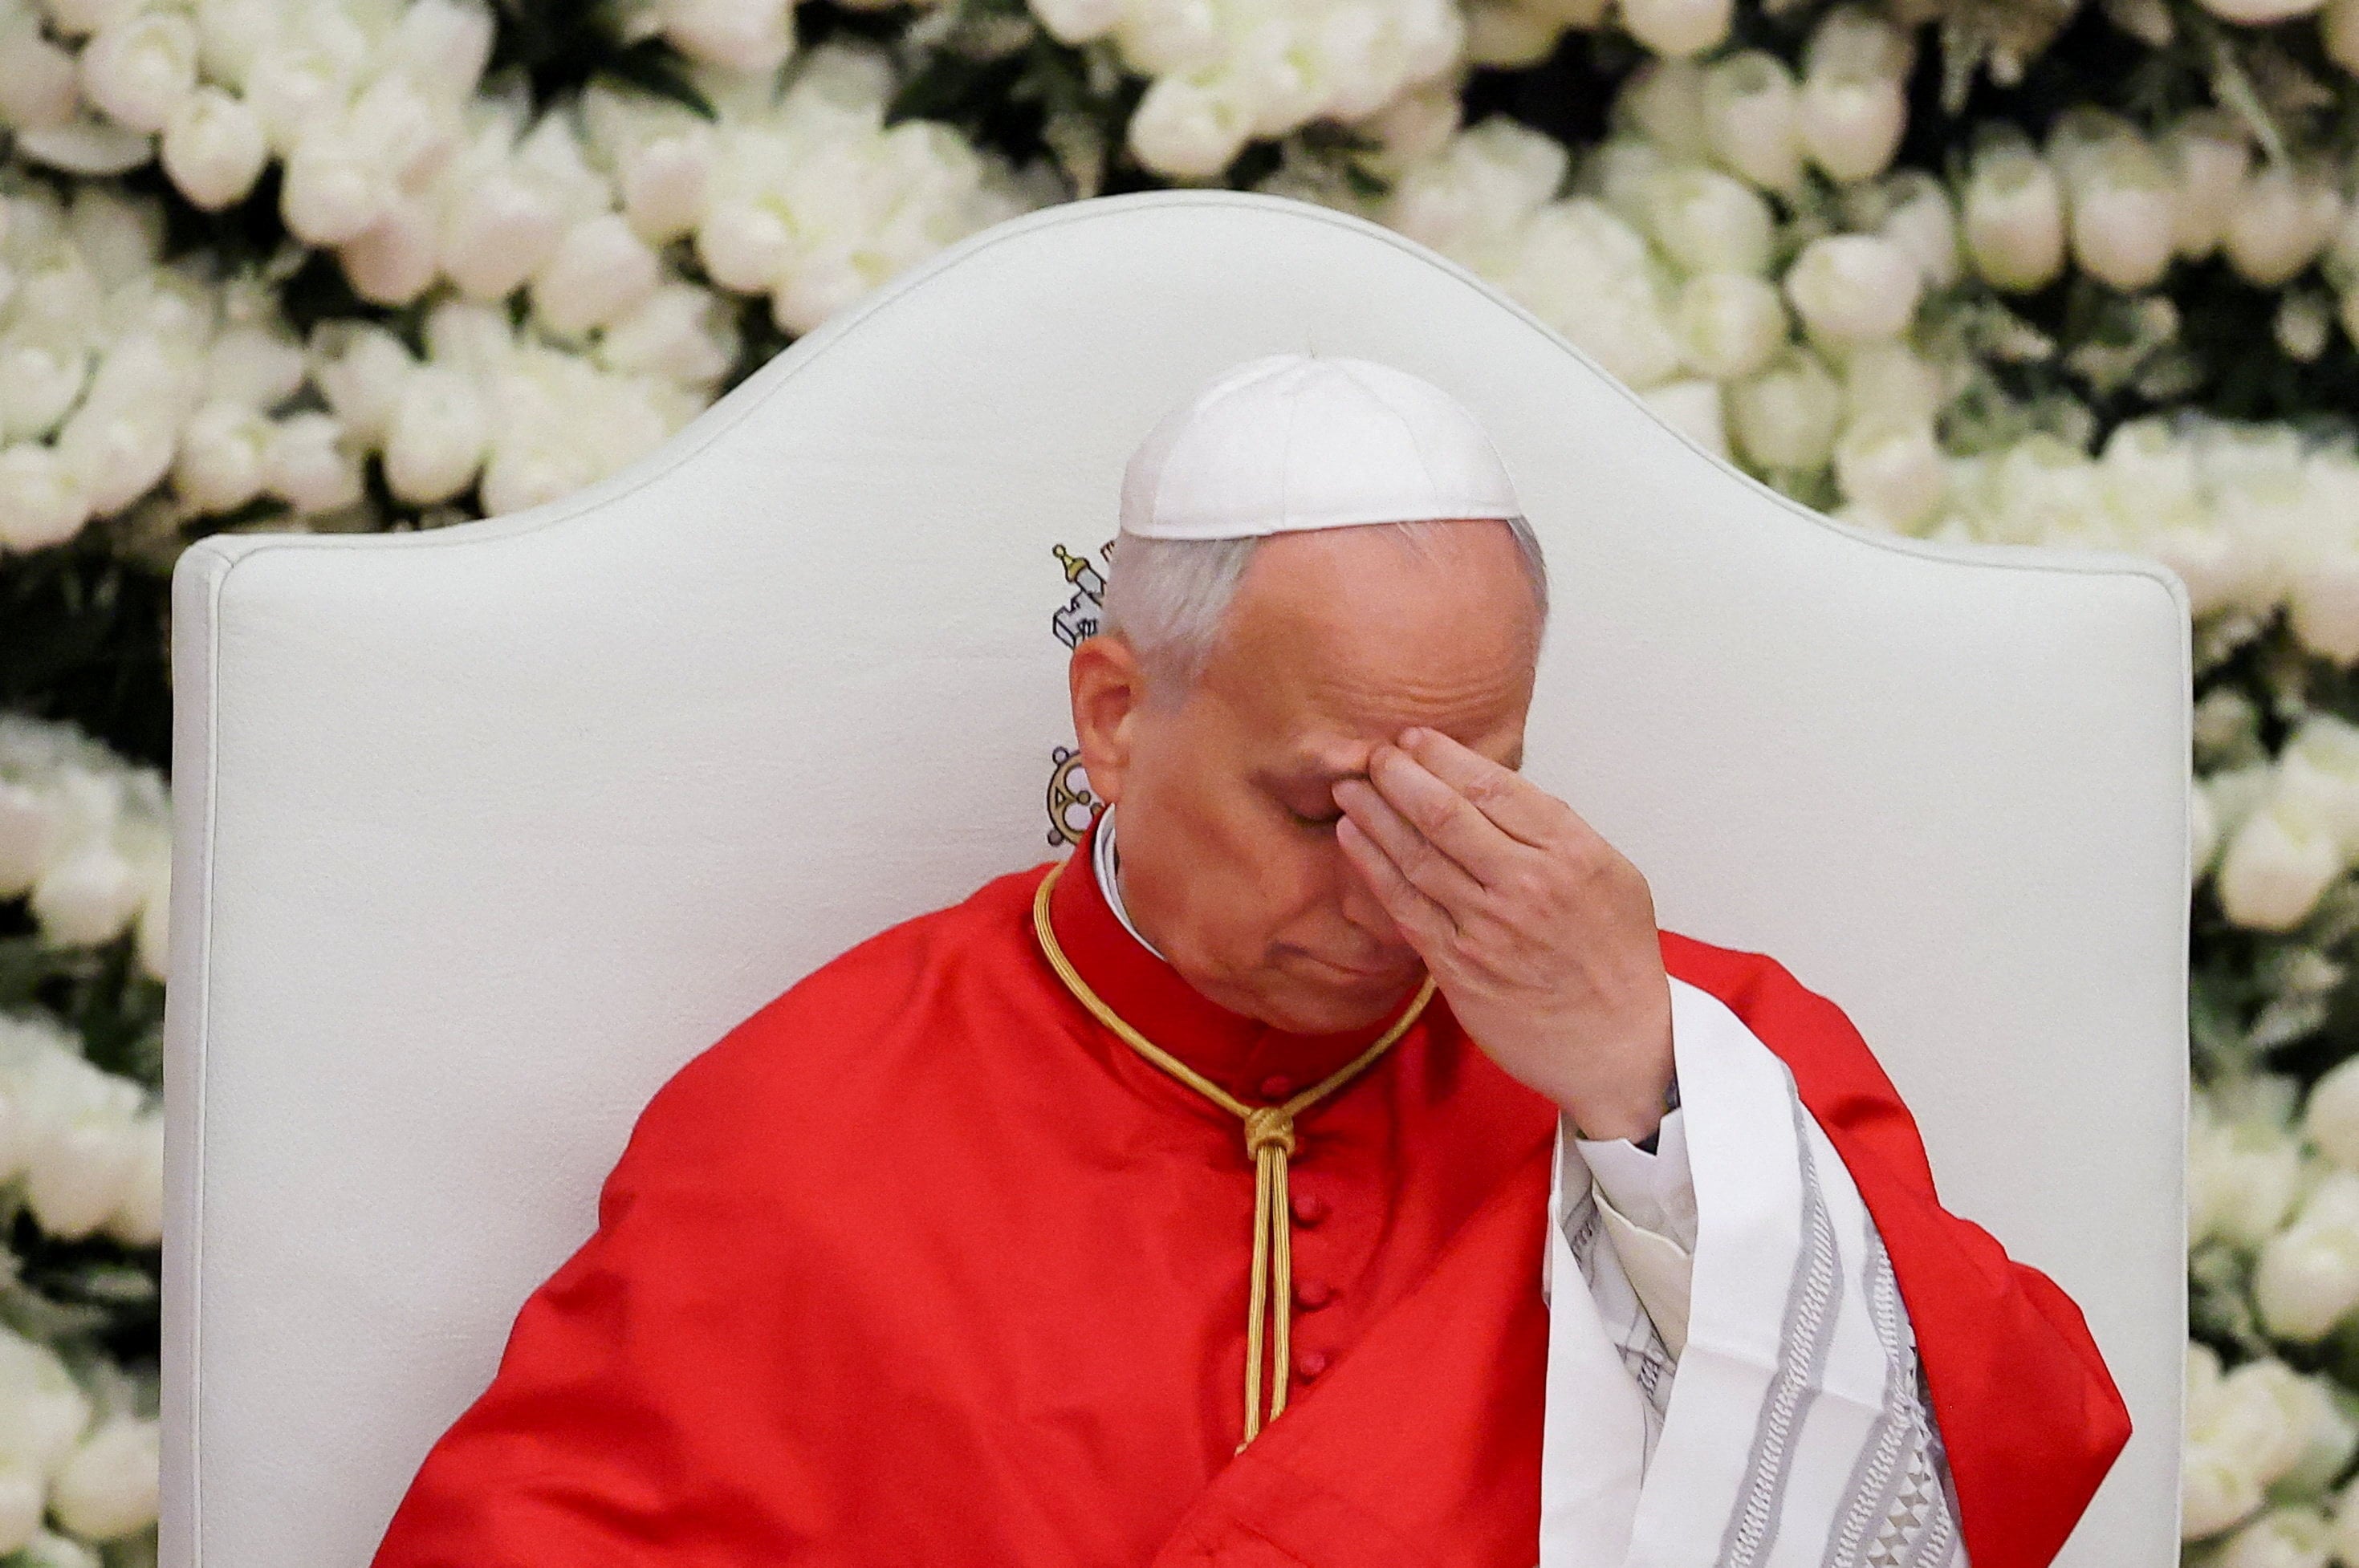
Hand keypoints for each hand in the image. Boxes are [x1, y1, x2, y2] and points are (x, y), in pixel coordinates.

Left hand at [1331, 728, 1674, 1143]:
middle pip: (1445, 814)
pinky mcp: (1457, 967)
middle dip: (1399, 776)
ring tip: (1349, 787)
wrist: (1618, 1046)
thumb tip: (1492, 789)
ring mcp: (1487, 928)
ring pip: (1416, 855)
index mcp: (1571, 853)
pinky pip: (1404, 905)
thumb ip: (1555, 832)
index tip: (1415, 738)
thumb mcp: (1612, 875)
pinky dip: (1372, 865)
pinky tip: (1351, 837)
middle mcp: (1527, 885)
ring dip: (1375, 815)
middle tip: (1372, 755)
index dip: (1444, 756)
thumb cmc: (1615, 959)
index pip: (1494, 787)